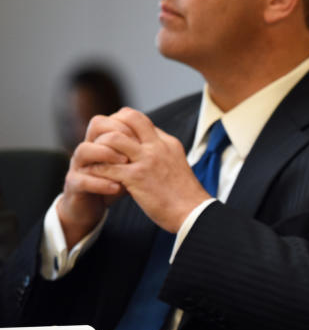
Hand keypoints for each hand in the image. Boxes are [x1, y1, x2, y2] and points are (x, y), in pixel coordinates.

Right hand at [57, 112, 136, 247]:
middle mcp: (89, 149)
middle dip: (118, 133)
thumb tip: (162, 139)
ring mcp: (78, 166)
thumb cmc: (115, 184)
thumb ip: (141, 153)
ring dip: (107, 154)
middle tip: (136, 146)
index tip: (144, 136)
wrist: (91, 208)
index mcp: (102, 141)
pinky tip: (117, 187)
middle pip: (96, 125)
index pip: (112, 118)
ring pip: (84, 150)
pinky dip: (101, 183)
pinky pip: (82, 180)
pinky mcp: (74, 186)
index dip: (128, 123)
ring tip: (126, 163)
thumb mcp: (132, 167)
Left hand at [86, 108, 211, 232]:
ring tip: (95, 158)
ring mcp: (147, 160)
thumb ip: (161, 153)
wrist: (194, 213)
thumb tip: (145, 148)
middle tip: (99, 140)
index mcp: (167, 142)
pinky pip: (107, 167)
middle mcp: (158, 146)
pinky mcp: (136, 177)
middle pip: (128, 117)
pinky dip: (96, 170)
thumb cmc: (184, 194)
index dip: (122, 124)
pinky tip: (92, 175)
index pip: (140, 120)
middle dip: (110, 125)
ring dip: (99, 147)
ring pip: (113, 138)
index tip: (113, 136)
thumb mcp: (176, 163)